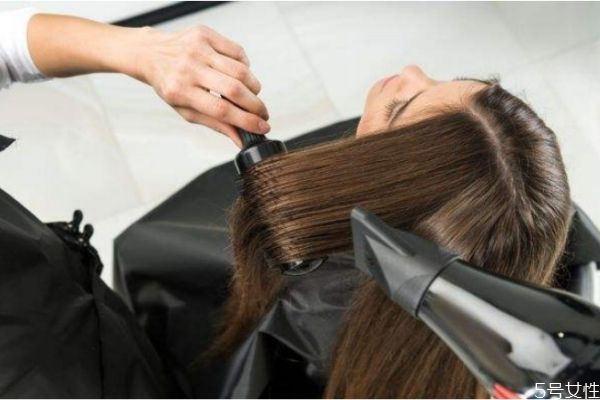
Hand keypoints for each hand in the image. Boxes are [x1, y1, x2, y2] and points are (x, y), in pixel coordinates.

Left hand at [133, 26, 269, 146]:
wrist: (151, 53)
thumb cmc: (170, 85)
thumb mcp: (186, 110)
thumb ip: (215, 124)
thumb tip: (240, 139)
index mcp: (180, 91)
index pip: (221, 110)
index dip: (246, 121)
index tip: (263, 127)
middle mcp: (188, 68)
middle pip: (234, 89)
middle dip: (255, 105)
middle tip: (263, 113)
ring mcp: (197, 48)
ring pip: (240, 70)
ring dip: (253, 87)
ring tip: (252, 95)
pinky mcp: (205, 34)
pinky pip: (237, 52)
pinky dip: (245, 66)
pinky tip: (240, 74)